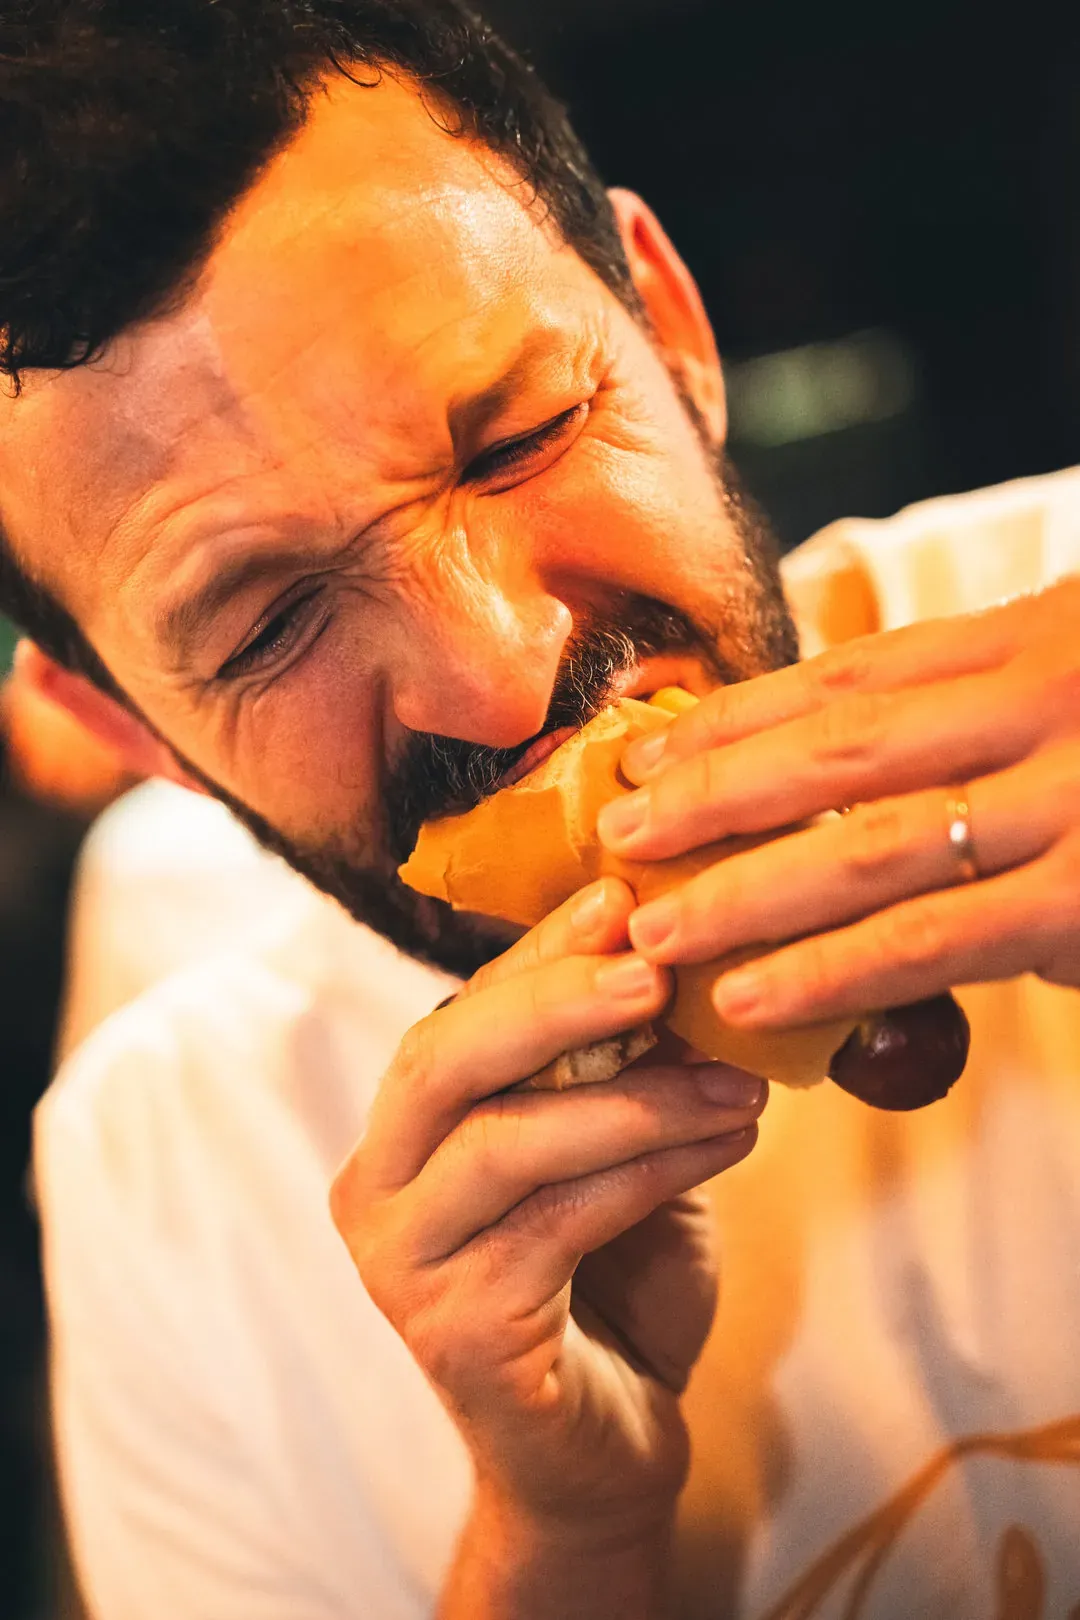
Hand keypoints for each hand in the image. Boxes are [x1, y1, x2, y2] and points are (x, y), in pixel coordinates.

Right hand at [329, 878, 764, 1546]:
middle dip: (551, 1003)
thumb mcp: (613, 1153)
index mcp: (403, 1131)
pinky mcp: (453, 1330)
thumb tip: (673, 955)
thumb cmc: (612, 1283)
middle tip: (651, 969)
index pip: (460, 1015)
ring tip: (736, 1078)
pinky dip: (651, 1169)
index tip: (619, 895)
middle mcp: (374, 1188)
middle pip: (442, 1061)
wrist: (604, 1451)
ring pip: (507, 1143)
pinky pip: (559, 1223)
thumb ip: (615, 1072)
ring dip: (635, 1098)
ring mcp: (401, 1264)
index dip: (536, 953)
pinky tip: (731, 1137)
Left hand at [595, 577, 1079, 1029]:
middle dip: (712, 796)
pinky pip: (929, 942)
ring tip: (656, 935)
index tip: (646, 753)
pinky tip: (749, 998)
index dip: (736, 718)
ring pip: (867, 848)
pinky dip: (827, 973)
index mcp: (1029, 642)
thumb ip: (984, 721)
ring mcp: (1068, 802)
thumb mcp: (1078, 694)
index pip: (852, 677)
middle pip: (840, 749)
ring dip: (744, 896)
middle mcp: (1042, 704)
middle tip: (619, 836)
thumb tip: (847, 773)